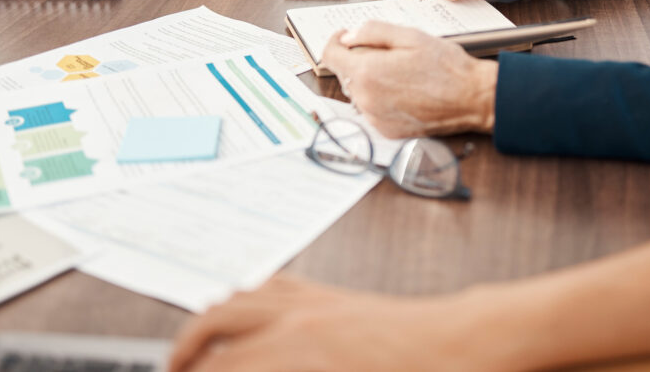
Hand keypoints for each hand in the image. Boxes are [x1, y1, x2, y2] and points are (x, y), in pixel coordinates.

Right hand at [167, 275, 479, 371]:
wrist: (475, 344)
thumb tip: (258, 369)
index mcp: (298, 352)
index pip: (223, 368)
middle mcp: (299, 318)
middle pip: (217, 327)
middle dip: (187, 353)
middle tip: (174, 371)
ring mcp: (317, 300)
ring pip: (241, 299)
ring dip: (209, 322)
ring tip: (193, 348)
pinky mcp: (337, 295)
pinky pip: (277, 286)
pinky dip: (247, 299)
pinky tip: (246, 312)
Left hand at [321, 22, 496, 138]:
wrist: (472, 98)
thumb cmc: (446, 66)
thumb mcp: (410, 36)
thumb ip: (373, 32)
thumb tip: (348, 36)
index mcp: (367, 72)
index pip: (330, 55)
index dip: (336, 41)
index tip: (345, 37)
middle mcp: (366, 99)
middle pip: (345, 74)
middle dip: (358, 59)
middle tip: (387, 53)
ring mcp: (376, 118)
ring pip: (359, 92)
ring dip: (370, 80)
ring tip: (401, 73)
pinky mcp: (387, 130)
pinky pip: (372, 110)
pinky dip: (381, 99)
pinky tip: (405, 91)